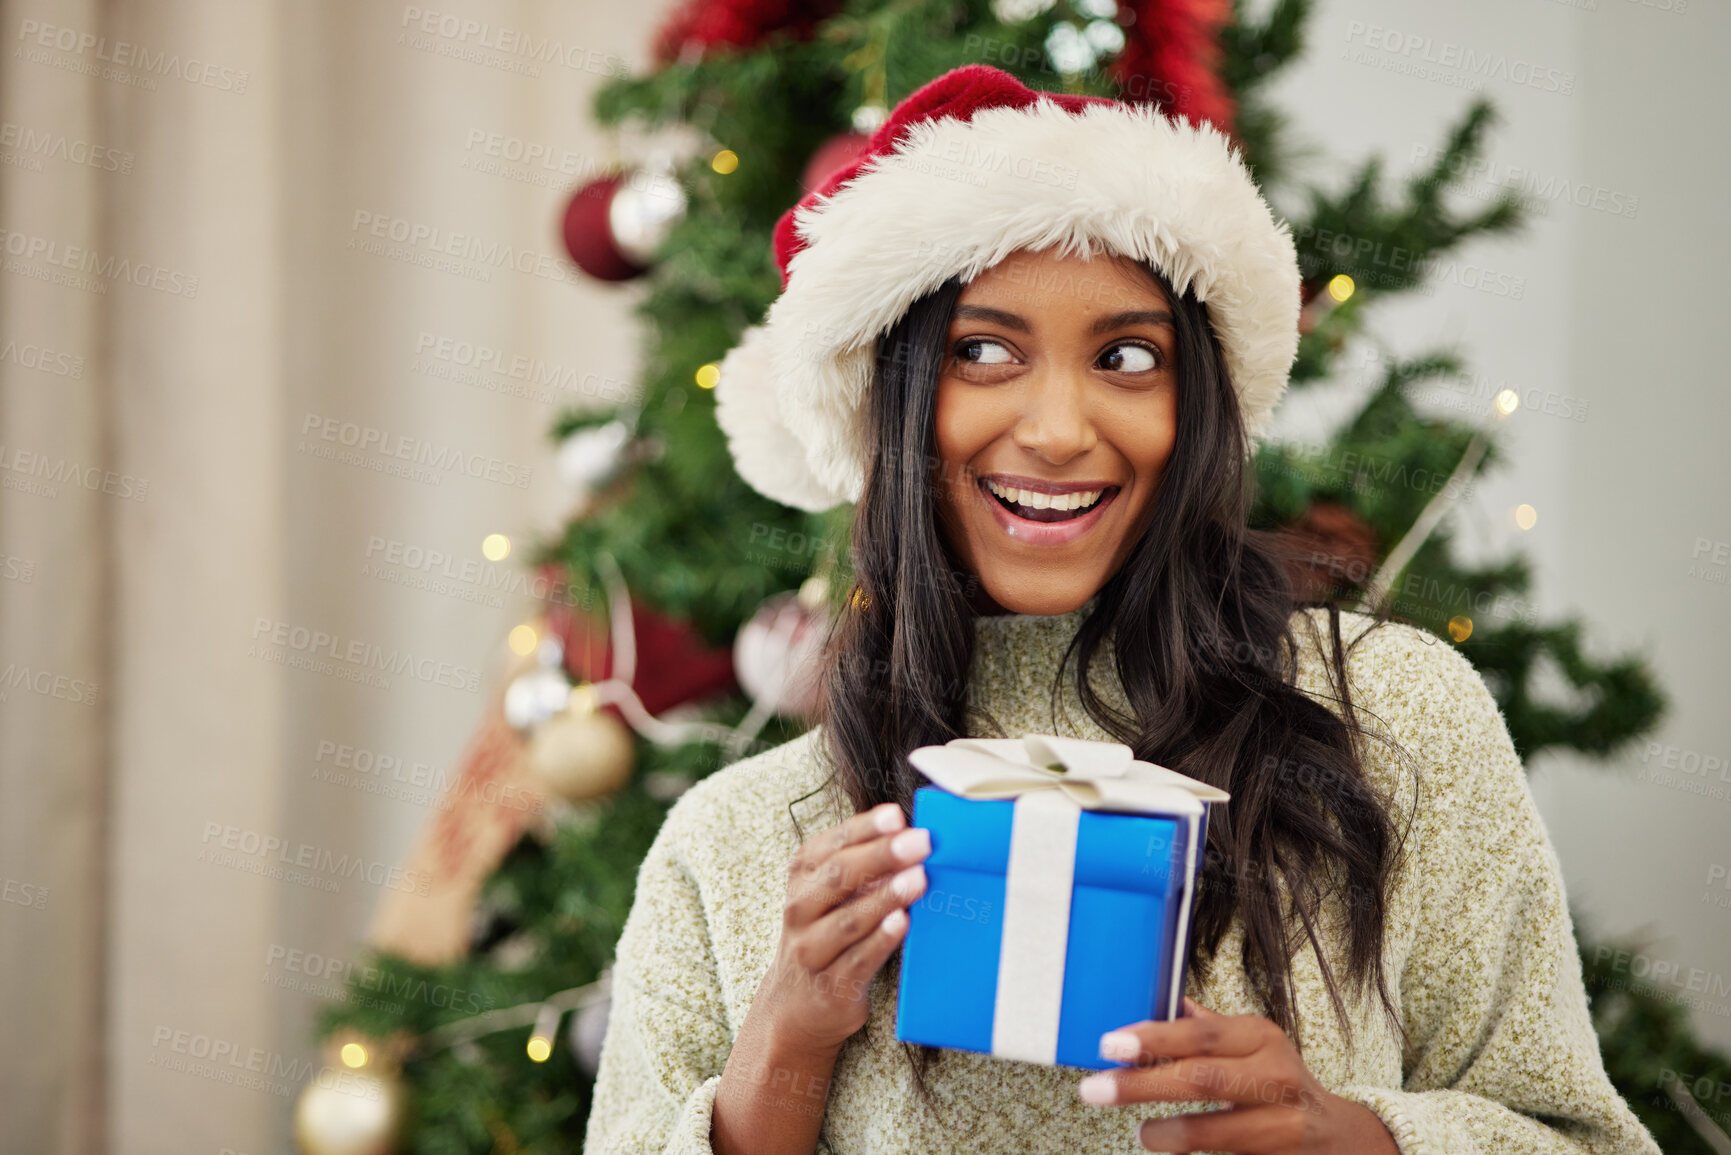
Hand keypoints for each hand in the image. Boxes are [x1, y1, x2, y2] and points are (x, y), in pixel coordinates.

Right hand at [754, 801, 931, 1055]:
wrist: (796, 1004)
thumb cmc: (825, 934)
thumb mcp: (829, 893)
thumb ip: (862, 865)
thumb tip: (912, 837)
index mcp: (802, 876)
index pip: (832, 844)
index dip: (865, 828)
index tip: (896, 815)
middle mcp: (800, 909)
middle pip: (839, 876)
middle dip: (882, 855)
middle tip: (920, 842)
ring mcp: (812, 949)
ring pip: (849, 919)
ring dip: (887, 896)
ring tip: (919, 879)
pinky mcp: (831, 985)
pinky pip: (858, 959)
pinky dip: (881, 940)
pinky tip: (903, 923)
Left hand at [1075, 998, 1398, 1153]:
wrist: (1338, 1138)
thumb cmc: (1276, 1082)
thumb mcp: (1248, 1045)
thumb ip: (1203, 1029)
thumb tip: (1152, 999)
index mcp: (1260, 1037)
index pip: (1201, 1034)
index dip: (1153, 1039)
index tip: (1109, 1044)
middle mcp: (1277, 1077)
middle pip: (1203, 1079)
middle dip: (1143, 1085)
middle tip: (1095, 1089)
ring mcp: (1285, 1124)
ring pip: (1218, 1131)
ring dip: (1169, 1133)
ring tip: (1141, 1133)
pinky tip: (1170, 1150)